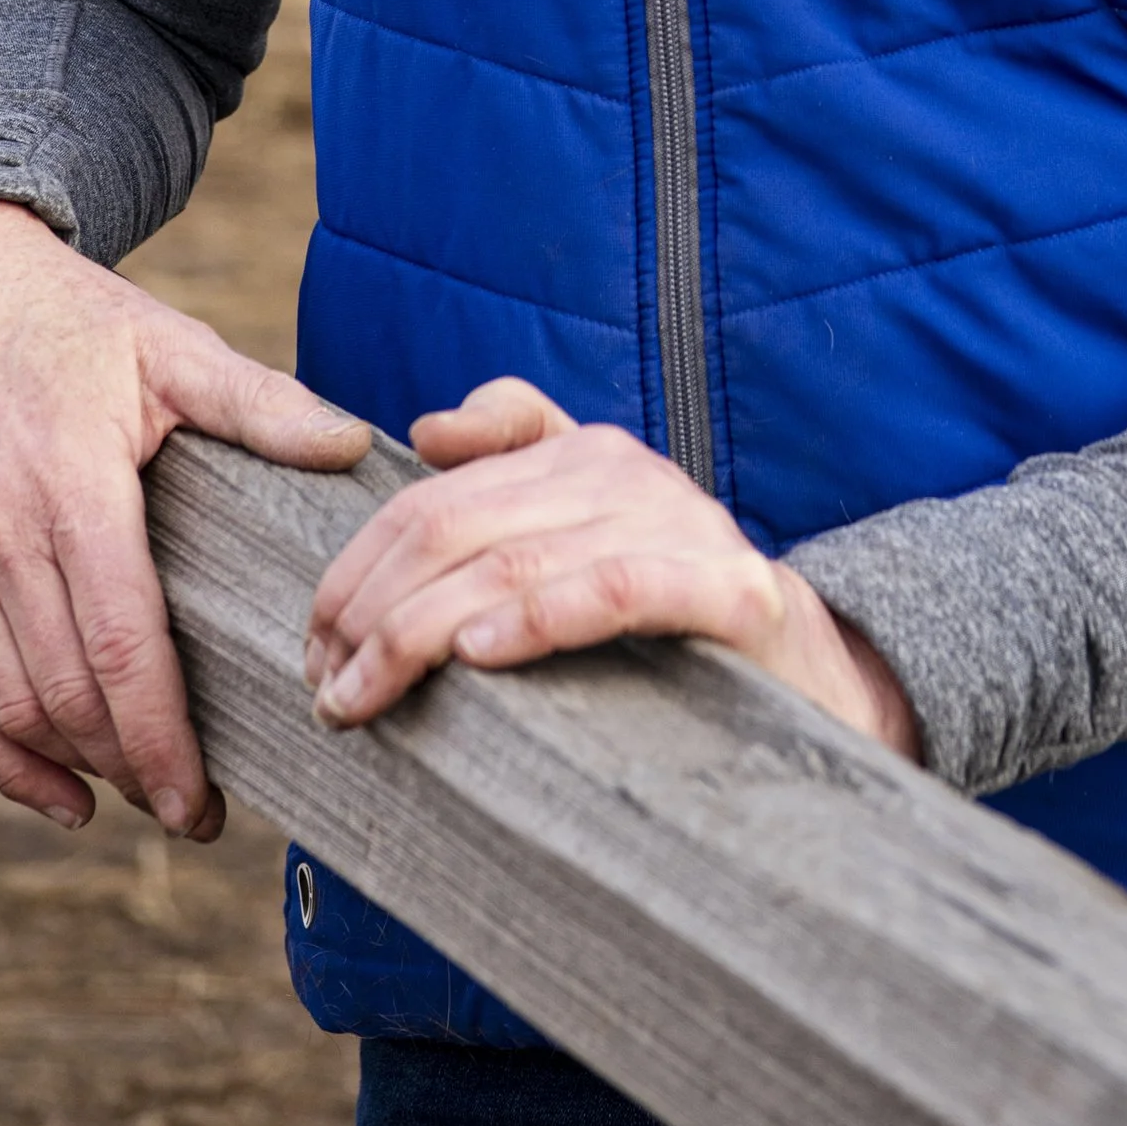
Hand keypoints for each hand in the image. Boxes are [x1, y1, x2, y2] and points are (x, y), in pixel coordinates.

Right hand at [0, 199, 371, 839]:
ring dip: (75, 768)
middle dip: (132, 769)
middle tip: (196, 813)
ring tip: (145, 798)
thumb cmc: (78, 322)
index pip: (121, 644)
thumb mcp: (174, 347)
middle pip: (66, 693)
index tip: (204, 800)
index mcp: (72, 484)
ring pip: (7, 707)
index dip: (162, 738)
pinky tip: (61, 797)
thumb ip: (262, 404)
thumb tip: (356, 445)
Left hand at [303, 377, 920, 761]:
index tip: (314, 640)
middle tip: (324, 689)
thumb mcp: (588, 526)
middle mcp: (627, 474)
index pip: (435, 499)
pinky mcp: (727, 592)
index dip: (360, 566)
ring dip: (421, 633)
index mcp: (582, 455)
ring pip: (516, 563)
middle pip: (458, 528)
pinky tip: (478, 653)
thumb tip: (430, 429)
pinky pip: (616, 590)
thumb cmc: (672, 611)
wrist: (812, 672)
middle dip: (373, 610)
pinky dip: (540, 617)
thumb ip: (518, 455)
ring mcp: (680, 527)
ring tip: (363, 695)